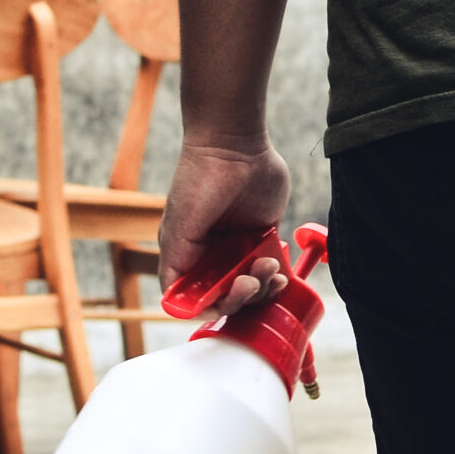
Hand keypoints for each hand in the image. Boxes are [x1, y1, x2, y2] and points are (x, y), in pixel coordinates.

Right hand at [156, 137, 291, 320]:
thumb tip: (173, 301)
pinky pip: (273, 271)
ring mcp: (239, 248)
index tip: (223, 302)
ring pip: (254, 288)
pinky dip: (278, 278)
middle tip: (250, 280)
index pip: (196, 298)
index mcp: (188, 254)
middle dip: (242, 297)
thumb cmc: (199, 179)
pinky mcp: (263, 238)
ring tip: (269, 267)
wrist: (235, 145)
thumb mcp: (180, 224)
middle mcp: (213, 255)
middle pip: (228, 298)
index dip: (210, 307)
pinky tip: (280, 269)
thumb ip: (177, 262)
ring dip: (263, 288)